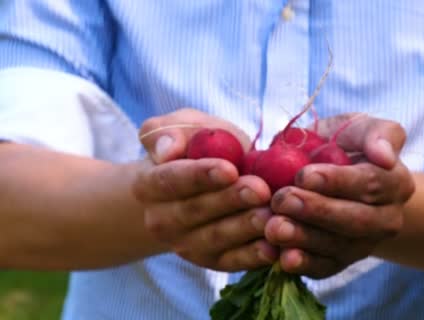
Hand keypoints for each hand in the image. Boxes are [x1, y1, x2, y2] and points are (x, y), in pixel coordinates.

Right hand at [133, 109, 277, 270]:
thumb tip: (166, 150)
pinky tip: (273, 247)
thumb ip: (170, 132)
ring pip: (215, 238)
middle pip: (196, 211)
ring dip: (245, 228)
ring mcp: (186, 245)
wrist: (206, 183)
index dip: (200, 176)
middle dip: (230, 201)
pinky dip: (253, 257)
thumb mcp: (183, 128)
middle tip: (260, 190)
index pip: (171, 180)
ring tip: (270, 216)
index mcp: (149, 185)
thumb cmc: (197, 148)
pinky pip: (232, 261)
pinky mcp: (213, 261)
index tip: (229, 169)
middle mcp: (161, 220)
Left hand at [264, 113, 414, 277]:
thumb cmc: (345, 145)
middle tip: (282, 200)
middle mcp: (387, 219)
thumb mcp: (361, 129)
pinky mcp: (342, 261)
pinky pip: (327, 268)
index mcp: (396, 182)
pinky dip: (305, 265)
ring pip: (339, 246)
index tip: (303, 175)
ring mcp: (365, 244)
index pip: (370, 183)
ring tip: (274, 228)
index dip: (336, 181)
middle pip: (356, 220)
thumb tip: (385, 157)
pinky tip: (284, 259)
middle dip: (317, 211)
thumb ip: (379, 135)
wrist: (333, 174)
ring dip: (305, 239)